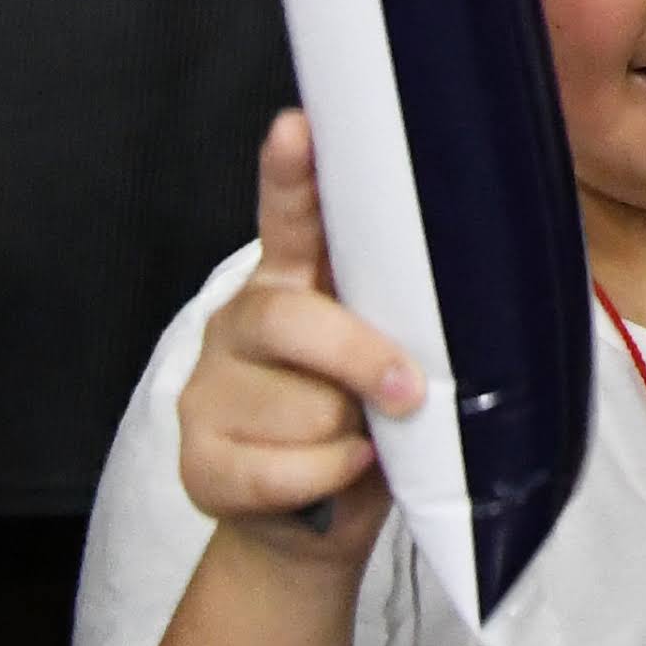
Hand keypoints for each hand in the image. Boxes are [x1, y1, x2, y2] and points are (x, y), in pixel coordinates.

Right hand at [176, 117, 418, 570]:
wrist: (313, 518)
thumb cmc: (365, 416)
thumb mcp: (386, 351)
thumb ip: (397, 313)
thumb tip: (448, 303)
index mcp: (291, 275)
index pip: (289, 214)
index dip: (290, 172)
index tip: (295, 127)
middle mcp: (241, 318)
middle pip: (297, 324)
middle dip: (361, 361)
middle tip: (408, 390)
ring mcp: (209, 387)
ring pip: (302, 410)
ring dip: (347, 436)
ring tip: (354, 438)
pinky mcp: (197, 459)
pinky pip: (279, 472)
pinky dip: (326, 480)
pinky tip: (336, 473)